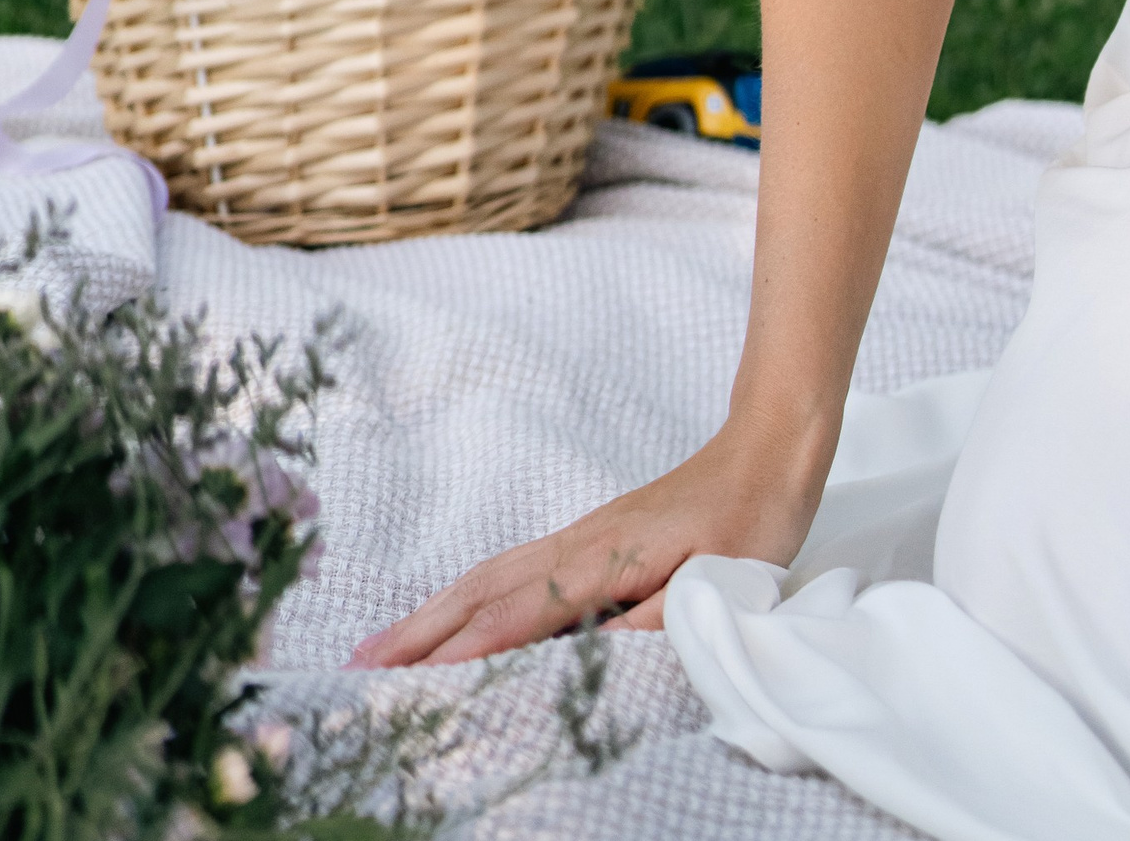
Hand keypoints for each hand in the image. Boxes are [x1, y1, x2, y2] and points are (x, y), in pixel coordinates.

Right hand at [348, 427, 823, 665]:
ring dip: (433, 613)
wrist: (767, 449)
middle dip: (423, 631)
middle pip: (485, 590)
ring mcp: (578, 536)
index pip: (526, 611)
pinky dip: (467, 595)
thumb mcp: (717, 579)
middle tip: (362, 669)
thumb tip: (596, 652)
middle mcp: (579, 543)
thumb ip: (656, 619)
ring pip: (490, 576)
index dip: (472, 649)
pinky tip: (452, 613)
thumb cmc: (749, 521)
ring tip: (382, 647)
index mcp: (608, 557)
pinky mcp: (587, 538)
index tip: (420, 681)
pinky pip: (510, 571)